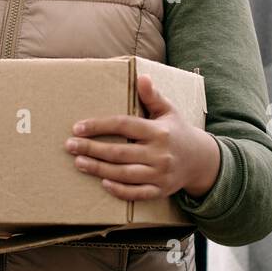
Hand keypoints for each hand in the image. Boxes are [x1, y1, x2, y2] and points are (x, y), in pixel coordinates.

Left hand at [65, 74, 219, 200]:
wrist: (201, 160)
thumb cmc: (177, 131)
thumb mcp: (168, 110)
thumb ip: (152, 96)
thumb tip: (141, 77)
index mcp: (159, 131)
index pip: (124, 125)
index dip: (99, 126)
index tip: (78, 127)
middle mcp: (159, 153)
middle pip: (120, 152)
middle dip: (92, 149)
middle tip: (70, 145)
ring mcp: (160, 174)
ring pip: (125, 174)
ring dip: (99, 169)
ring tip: (79, 163)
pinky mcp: (160, 190)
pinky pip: (137, 193)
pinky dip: (120, 190)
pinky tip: (103, 183)